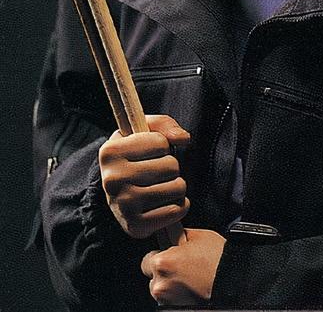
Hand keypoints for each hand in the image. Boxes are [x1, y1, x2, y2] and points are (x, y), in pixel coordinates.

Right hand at [98, 114, 190, 237]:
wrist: (119, 194)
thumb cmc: (136, 156)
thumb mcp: (144, 132)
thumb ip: (165, 124)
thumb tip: (184, 138)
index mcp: (110, 152)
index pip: (161, 142)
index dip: (162, 146)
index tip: (149, 153)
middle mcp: (112, 180)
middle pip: (172, 165)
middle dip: (171, 167)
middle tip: (156, 173)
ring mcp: (123, 205)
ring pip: (178, 187)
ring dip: (177, 186)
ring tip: (161, 186)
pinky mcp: (136, 226)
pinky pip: (177, 210)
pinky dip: (179, 206)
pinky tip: (164, 203)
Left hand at [141, 228, 226, 305]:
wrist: (234, 282)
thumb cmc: (219, 260)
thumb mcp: (199, 236)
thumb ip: (178, 233)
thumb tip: (170, 229)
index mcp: (162, 262)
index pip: (149, 257)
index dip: (162, 253)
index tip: (172, 252)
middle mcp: (159, 284)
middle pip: (152, 275)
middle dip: (163, 269)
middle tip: (183, 265)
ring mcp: (166, 300)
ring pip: (160, 288)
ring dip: (169, 282)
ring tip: (190, 277)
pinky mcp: (173, 309)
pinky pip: (169, 299)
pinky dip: (177, 294)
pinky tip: (192, 286)